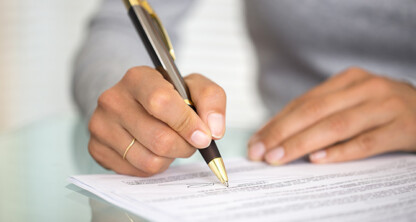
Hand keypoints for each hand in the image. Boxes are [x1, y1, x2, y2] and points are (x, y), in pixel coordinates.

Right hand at [88, 66, 225, 175]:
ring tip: (171, 143)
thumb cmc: (169, 95)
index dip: (187, 124)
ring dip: (170, 158)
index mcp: (138, 78)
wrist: (136, 102)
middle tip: (190, 141)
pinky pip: (136, 171)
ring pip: (149, 160)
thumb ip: (212, 100)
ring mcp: (100, 125)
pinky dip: (154, 166)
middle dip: (184, 146)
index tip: (203, 136)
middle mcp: (113, 99)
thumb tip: (214, 130)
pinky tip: (153, 149)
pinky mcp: (97, 148)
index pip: (161, 103)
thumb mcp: (194, 87)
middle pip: (159, 138)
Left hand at [248, 67, 415, 164]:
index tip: (256, 141)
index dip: (276, 122)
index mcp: (348, 80)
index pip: (303, 102)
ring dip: (302, 143)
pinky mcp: (402, 127)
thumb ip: (322, 114)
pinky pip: (366, 142)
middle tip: (259, 152)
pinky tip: (318, 160)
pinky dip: (340, 152)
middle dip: (282, 133)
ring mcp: (385, 106)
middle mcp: (365, 88)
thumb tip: (279, 136)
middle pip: (314, 112)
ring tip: (279, 158)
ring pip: (336, 126)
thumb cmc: (381, 110)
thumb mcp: (352, 102)